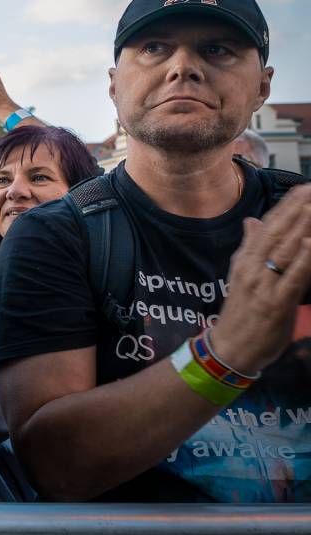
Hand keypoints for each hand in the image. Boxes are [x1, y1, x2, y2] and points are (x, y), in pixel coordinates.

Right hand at [209, 185, 310, 375]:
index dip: (286, 205)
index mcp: (245, 260)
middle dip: (298, 209)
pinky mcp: (276, 303)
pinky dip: (302, 259)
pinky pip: (292, 278)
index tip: (303, 187)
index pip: (267, 226)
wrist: (231, 348)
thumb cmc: (241, 313)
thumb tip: (251, 221)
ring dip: (302, 227)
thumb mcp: (240, 275)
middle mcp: (252, 268)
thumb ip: (249, 247)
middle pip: (277, 233)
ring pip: (285, 251)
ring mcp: (263, 285)